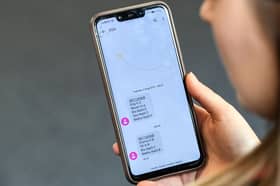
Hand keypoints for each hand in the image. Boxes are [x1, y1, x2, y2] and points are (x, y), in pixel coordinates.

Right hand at [112, 73, 259, 185]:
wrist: (252, 170)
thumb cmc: (242, 140)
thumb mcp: (223, 113)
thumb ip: (204, 96)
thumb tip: (188, 77)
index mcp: (191, 126)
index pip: (165, 118)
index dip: (150, 115)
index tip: (134, 111)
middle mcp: (183, 144)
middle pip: (155, 141)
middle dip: (137, 139)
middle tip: (123, 135)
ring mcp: (182, 162)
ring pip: (156, 161)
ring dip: (139, 160)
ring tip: (126, 155)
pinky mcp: (184, 180)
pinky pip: (165, 182)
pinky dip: (152, 183)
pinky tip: (142, 181)